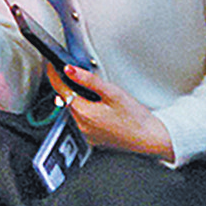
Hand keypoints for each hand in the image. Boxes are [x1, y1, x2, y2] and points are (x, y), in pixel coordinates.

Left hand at [56, 64, 174, 160]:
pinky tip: (102, 109)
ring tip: (96, 95)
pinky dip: (88, 112)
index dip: (55, 75)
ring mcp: (89, 135)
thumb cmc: (137, 119)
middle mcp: (82, 126)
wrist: (153, 140)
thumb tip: (70, 70)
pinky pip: (85, 122)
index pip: (61, 90)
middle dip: (70, 87)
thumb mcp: (113, 93)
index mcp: (84, 113)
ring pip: (76, 111)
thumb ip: (89, 80)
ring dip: (80, 100)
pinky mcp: (96, 140)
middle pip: (68, 100)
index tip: (52, 66)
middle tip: (77, 76)